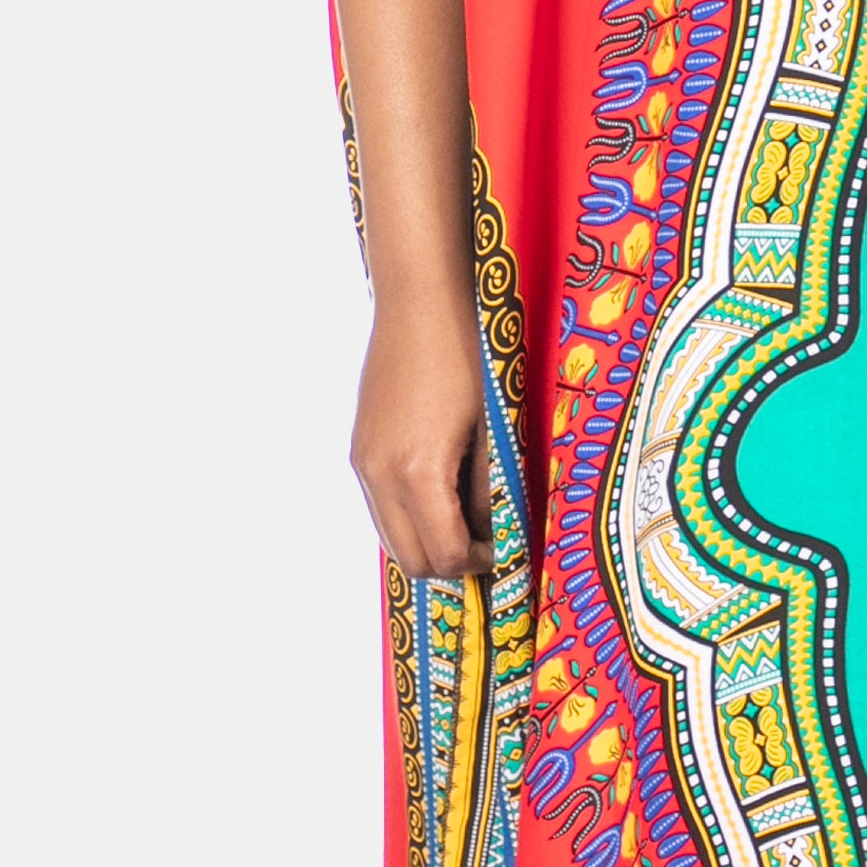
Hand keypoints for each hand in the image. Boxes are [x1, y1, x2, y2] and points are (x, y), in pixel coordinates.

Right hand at [351, 296, 492, 582]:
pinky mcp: (360, 449)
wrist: (419, 304)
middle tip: (488, 543)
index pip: (444, 554)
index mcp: (418, 472)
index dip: (480, 562)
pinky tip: (442, 491)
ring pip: (391, 538)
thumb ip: (490, 490)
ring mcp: (364, 463)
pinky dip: (410, 517)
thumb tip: (496, 532)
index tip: (507, 547)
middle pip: (411, 559)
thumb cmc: (467, 356)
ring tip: (467, 518)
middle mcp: (380, 475)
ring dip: (428, 542)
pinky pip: (381, 507)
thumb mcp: (492, 429)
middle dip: (452, 562)